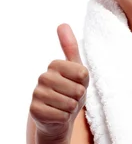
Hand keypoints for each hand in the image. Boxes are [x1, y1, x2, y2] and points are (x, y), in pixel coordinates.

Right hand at [30, 24, 88, 139]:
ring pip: (70, 104)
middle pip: (78, 90)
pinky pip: (61, 116)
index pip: (82, 74)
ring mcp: (37, 94)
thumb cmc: (70, 92)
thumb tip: (62, 24)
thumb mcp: (77, 70)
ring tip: (64, 107)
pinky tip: (57, 116)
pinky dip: (64, 118)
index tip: (76, 84)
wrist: (58, 118)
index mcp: (55, 65)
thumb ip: (71, 48)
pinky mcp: (34, 111)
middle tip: (71, 98)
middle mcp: (43, 77)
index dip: (84, 83)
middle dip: (79, 98)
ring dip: (71, 109)